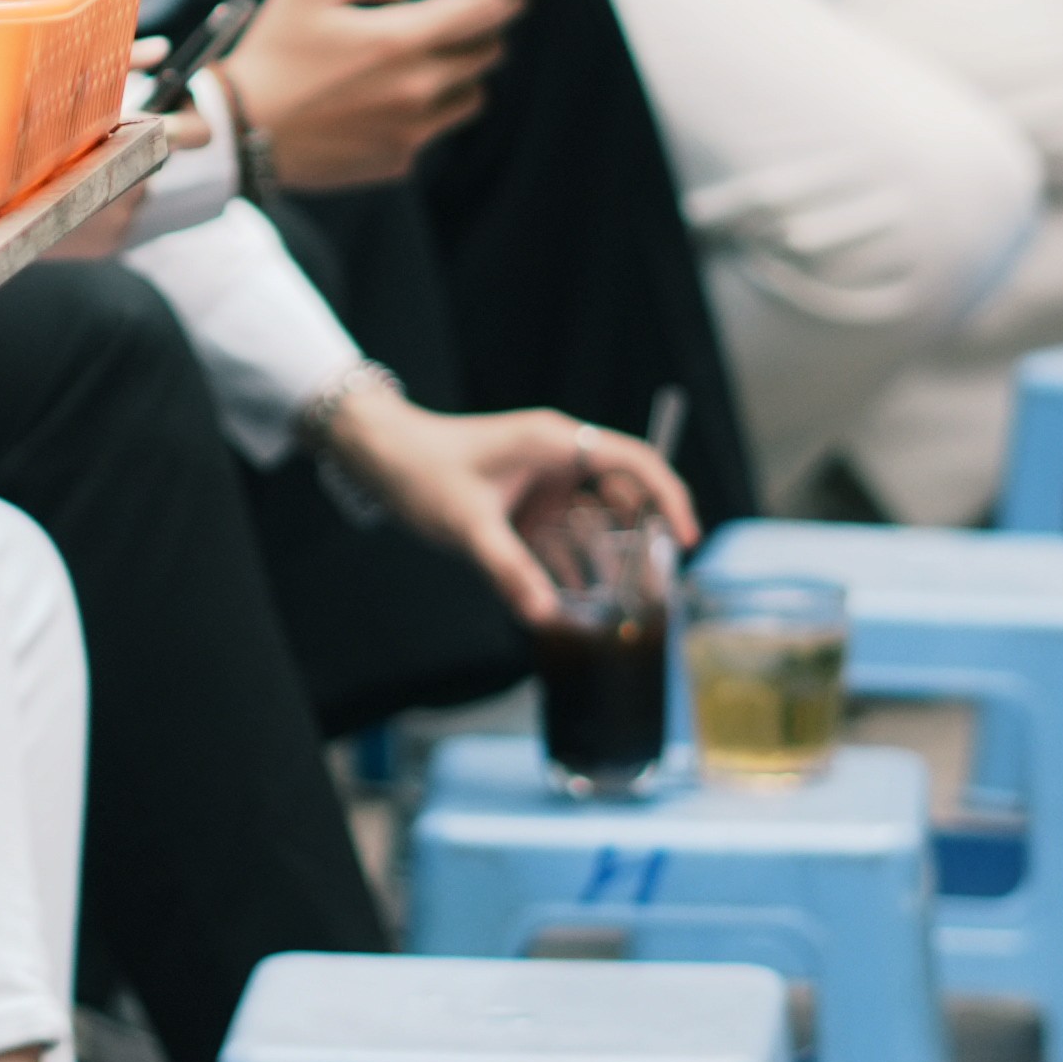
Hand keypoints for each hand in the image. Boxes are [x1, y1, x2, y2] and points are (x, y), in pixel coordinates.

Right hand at [212, 0, 519, 194]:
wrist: (241, 130)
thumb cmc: (273, 52)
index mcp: (402, 40)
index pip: (483, 13)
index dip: (507, 0)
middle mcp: (420, 88)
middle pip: (487, 55)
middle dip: (483, 35)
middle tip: (463, 26)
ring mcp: (413, 130)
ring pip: (473, 97)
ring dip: (463, 77)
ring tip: (431, 65)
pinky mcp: (399, 160)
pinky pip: (435, 131)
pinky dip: (427, 113)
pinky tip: (390, 103)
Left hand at [314, 386, 692, 623]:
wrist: (375, 454)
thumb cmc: (420, 470)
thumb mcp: (467, 524)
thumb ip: (509, 570)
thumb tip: (546, 618)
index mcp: (555, 444)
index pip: (636, 462)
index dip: (670, 499)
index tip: (686, 542)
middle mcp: (557, 459)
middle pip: (622, 496)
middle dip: (643, 540)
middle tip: (657, 589)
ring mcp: (541, 483)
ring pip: (594, 520)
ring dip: (608, 558)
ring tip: (626, 605)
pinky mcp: (523, 506)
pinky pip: (562, 535)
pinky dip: (572, 565)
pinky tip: (578, 603)